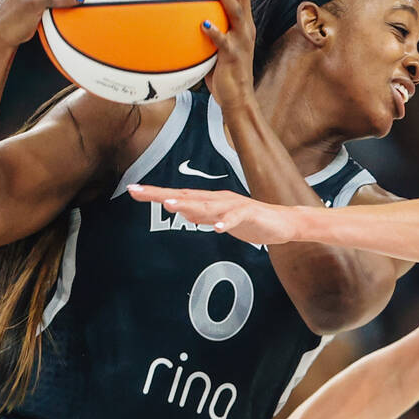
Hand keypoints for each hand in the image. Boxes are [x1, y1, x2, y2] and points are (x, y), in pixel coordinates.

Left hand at [127, 185, 299, 245]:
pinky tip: (217, 228)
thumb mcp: (222, 220)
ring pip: (208, 205)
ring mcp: (234, 205)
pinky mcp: (250, 214)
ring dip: (189, 204)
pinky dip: (226, 222)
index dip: (156, 193)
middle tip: (139, 191)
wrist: (284, 223)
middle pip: (187, 196)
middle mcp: (219, 199)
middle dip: (162, 194)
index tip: (134, 191)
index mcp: (210, 201)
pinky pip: (236, 218)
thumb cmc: (252, 221)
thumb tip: (184, 212)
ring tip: (170, 205)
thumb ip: (204, 215)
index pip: (179, 196)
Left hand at [200, 0, 257, 113]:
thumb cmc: (223, 74)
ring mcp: (241, 42)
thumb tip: (178, 16)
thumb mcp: (214, 47)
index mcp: (242, 23)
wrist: (238, 100)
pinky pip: (224, 42)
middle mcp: (245, 28)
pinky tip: (204, 24)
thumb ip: (204, 30)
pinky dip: (215, 32)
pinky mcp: (234, 57)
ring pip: (236, 12)